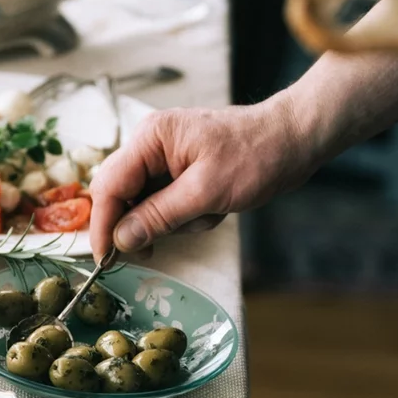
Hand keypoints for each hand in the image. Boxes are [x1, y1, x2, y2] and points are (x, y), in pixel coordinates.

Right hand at [89, 94, 316, 261]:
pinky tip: (213, 210)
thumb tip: (121, 239)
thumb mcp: (207, 192)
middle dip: (143, 224)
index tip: (106, 259)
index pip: (109, 185)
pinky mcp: (180, 172)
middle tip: (156, 248)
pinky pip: (166, 204)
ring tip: (208, 214)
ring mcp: (165, 159)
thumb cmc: (256, 156)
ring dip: (174, 222)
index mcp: (151, 138)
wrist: (294, 140)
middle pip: (121, 196)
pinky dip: (186, 217)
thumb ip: (159, 216)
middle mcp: (151, 145)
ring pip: (145, 205)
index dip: (104, 224)